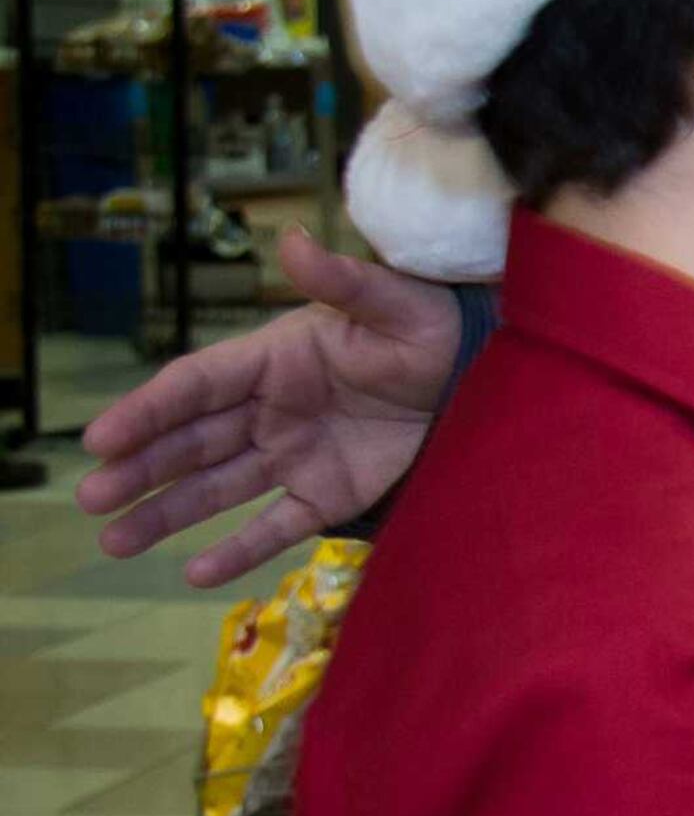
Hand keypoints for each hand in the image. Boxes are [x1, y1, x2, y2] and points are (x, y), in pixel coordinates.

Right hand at [76, 227, 454, 587]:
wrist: (479, 372)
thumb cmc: (427, 327)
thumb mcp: (391, 301)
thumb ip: (340, 280)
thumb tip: (293, 241)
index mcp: (268, 359)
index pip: (194, 387)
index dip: (146, 411)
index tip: (100, 439)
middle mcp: (267, 410)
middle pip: (190, 442)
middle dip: (140, 469)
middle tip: (91, 497)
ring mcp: (292, 455)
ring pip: (216, 488)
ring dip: (165, 514)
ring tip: (113, 542)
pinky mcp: (327, 494)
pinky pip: (276, 525)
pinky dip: (238, 549)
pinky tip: (195, 574)